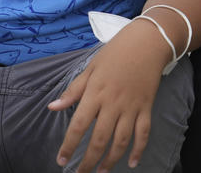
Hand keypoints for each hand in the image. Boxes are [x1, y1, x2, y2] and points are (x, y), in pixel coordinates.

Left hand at [49, 20, 170, 171]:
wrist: (148, 41)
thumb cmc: (116, 52)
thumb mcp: (91, 67)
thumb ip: (73, 90)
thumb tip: (53, 107)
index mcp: (95, 92)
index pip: (78, 125)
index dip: (69, 145)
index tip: (61, 160)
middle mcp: (113, 103)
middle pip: (99, 139)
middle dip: (88, 161)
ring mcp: (132, 106)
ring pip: (121, 140)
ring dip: (111, 160)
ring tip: (101, 172)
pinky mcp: (146, 107)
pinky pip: (143, 132)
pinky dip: (139, 149)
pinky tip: (132, 162)